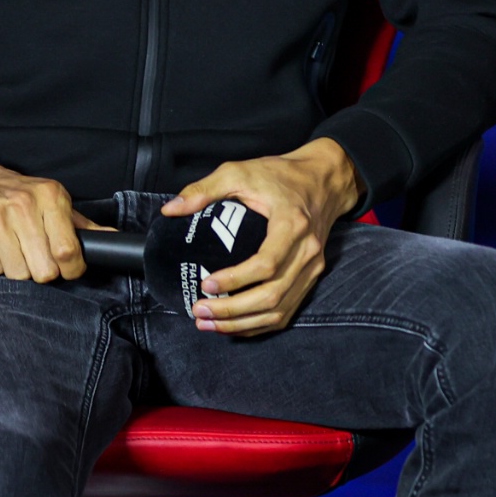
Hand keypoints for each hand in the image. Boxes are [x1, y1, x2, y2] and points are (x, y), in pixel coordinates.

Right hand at [0, 163, 99, 281]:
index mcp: (50, 196)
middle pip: (44, 270)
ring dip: (18, 269)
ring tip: (15, 249)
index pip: (68, 250)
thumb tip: (113, 237)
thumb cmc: (19, 194)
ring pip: (17, 273)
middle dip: (43, 272)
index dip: (72, 269)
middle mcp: (23, 204)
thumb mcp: (53, 201)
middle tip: (38, 259)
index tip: (70, 269)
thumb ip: (82, 224)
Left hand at [164, 138, 365, 336]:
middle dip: (232, 311)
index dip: (235, 280)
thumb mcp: (241, 171)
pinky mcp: (312, 276)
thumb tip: (171, 210)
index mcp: (292, 225)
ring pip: (279, 310)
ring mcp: (313, 267)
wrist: (324, 179)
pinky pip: (287, 311)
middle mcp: (307, 251)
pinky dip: (259, 324)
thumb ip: (205, 189)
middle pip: (271, 295)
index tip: (206, 283)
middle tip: (199, 311)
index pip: (266, 264)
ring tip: (209, 324)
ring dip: (242, 324)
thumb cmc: (283, 175)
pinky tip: (234, 325)